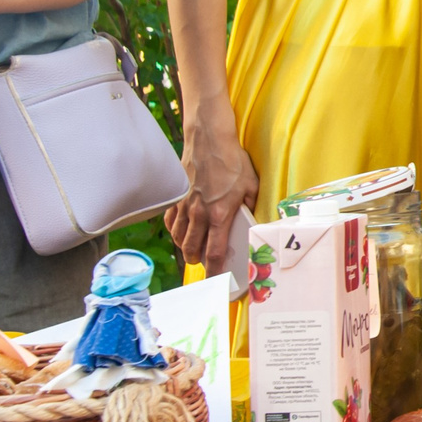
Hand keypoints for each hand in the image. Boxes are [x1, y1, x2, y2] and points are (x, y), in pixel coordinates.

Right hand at [169, 109, 260, 272]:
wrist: (209, 140)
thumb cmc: (232, 162)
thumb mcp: (251, 186)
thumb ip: (250, 207)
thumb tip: (250, 220)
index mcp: (219, 215)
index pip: (215, 253)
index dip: (216, 272)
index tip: (218, 282)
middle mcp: (199, 214)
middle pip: (193, 250)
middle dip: (198, 262)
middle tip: (205, 265)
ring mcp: (184, 206)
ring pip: (179, 238)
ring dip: (186, 248)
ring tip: (194, 250)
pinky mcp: (176, 197)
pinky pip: (170, 222)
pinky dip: (174, 231)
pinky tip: (181, 231)